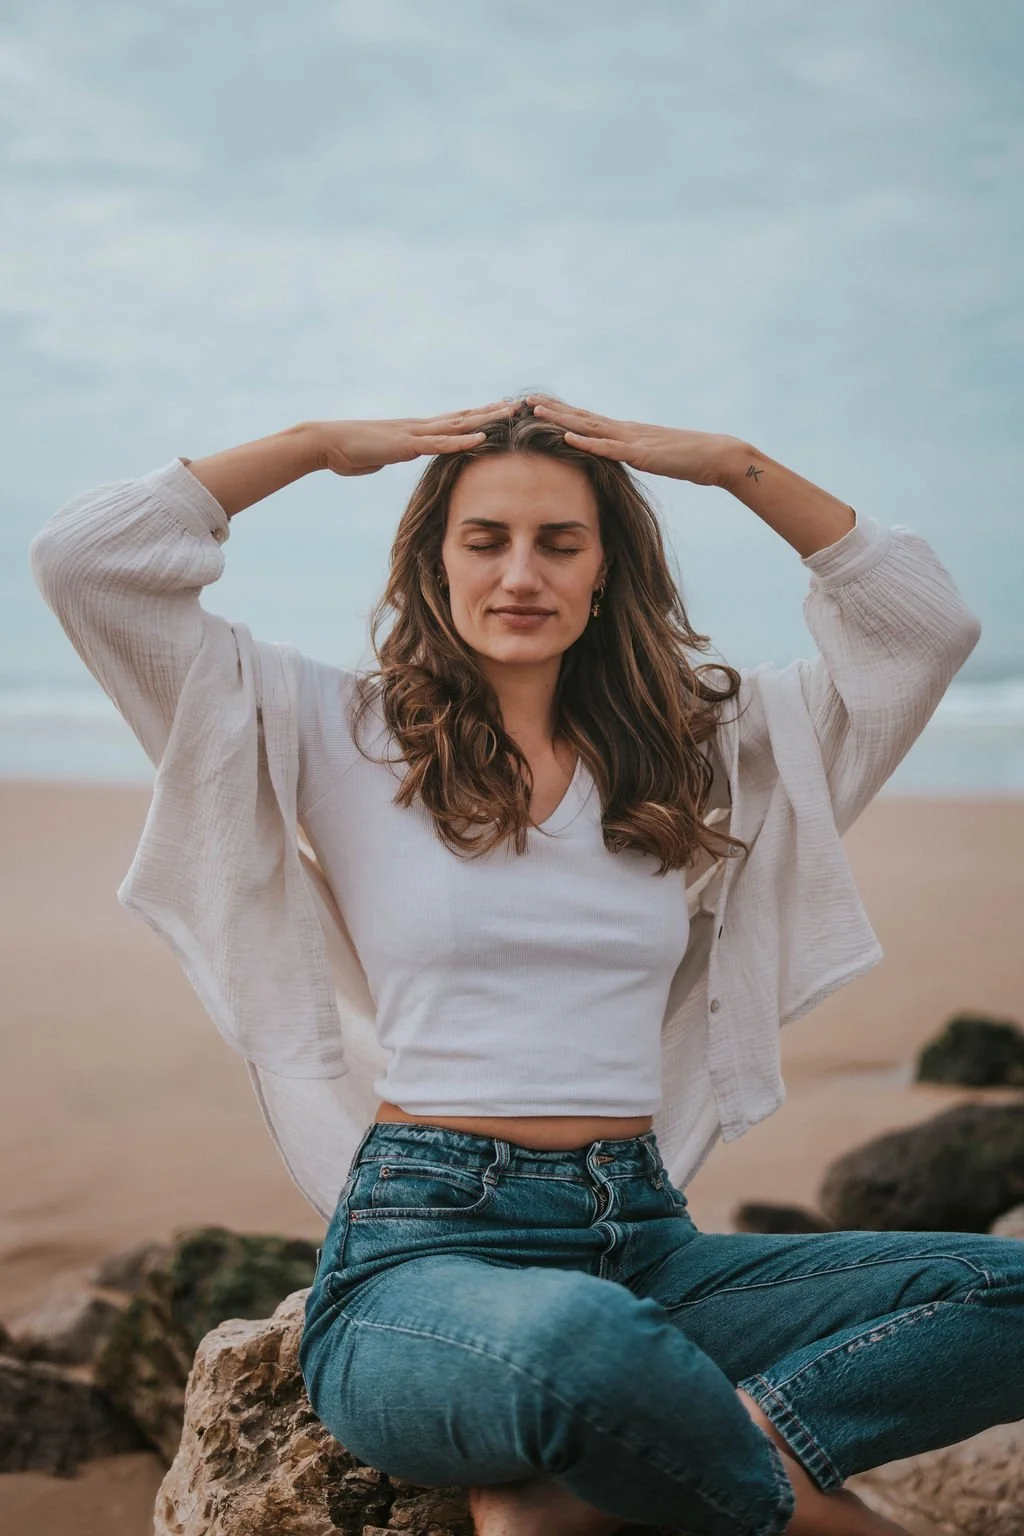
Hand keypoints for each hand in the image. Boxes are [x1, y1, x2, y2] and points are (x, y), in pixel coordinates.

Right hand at [313, 400, 514, 476]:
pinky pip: (440, 444)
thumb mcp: (379, 457)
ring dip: (486, 420)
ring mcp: (415, 434)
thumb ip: (393, 456)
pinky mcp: (407, 445)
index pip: (453, 422)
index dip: (478, 416)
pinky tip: (482, 438)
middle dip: (492, 412)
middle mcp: (420, 427)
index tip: (501, 411)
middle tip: (519, 404)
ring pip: (458, 425)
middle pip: (463, 418)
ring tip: (510, 413)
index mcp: (415, 432)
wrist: (327, 443)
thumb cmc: (349, 452)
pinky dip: (462, 441)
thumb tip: (394, 458)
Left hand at [525, 394, 739, 487]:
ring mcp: (631, 440)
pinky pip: (609, 448)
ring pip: (589, 427)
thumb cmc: (687, 460)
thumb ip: (633, 456)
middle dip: (550, 409)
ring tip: (534, 411)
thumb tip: (616, 460)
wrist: (716, 457)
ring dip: (560, 419)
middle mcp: (624, 430)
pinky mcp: (641, 454)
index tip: (535, 406)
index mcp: (624, 432)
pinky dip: (587, 443)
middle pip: (580, 417)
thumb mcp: (652, 458)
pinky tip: (567, 438)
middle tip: (522, 400)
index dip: (560, 412)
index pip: (586, 419)